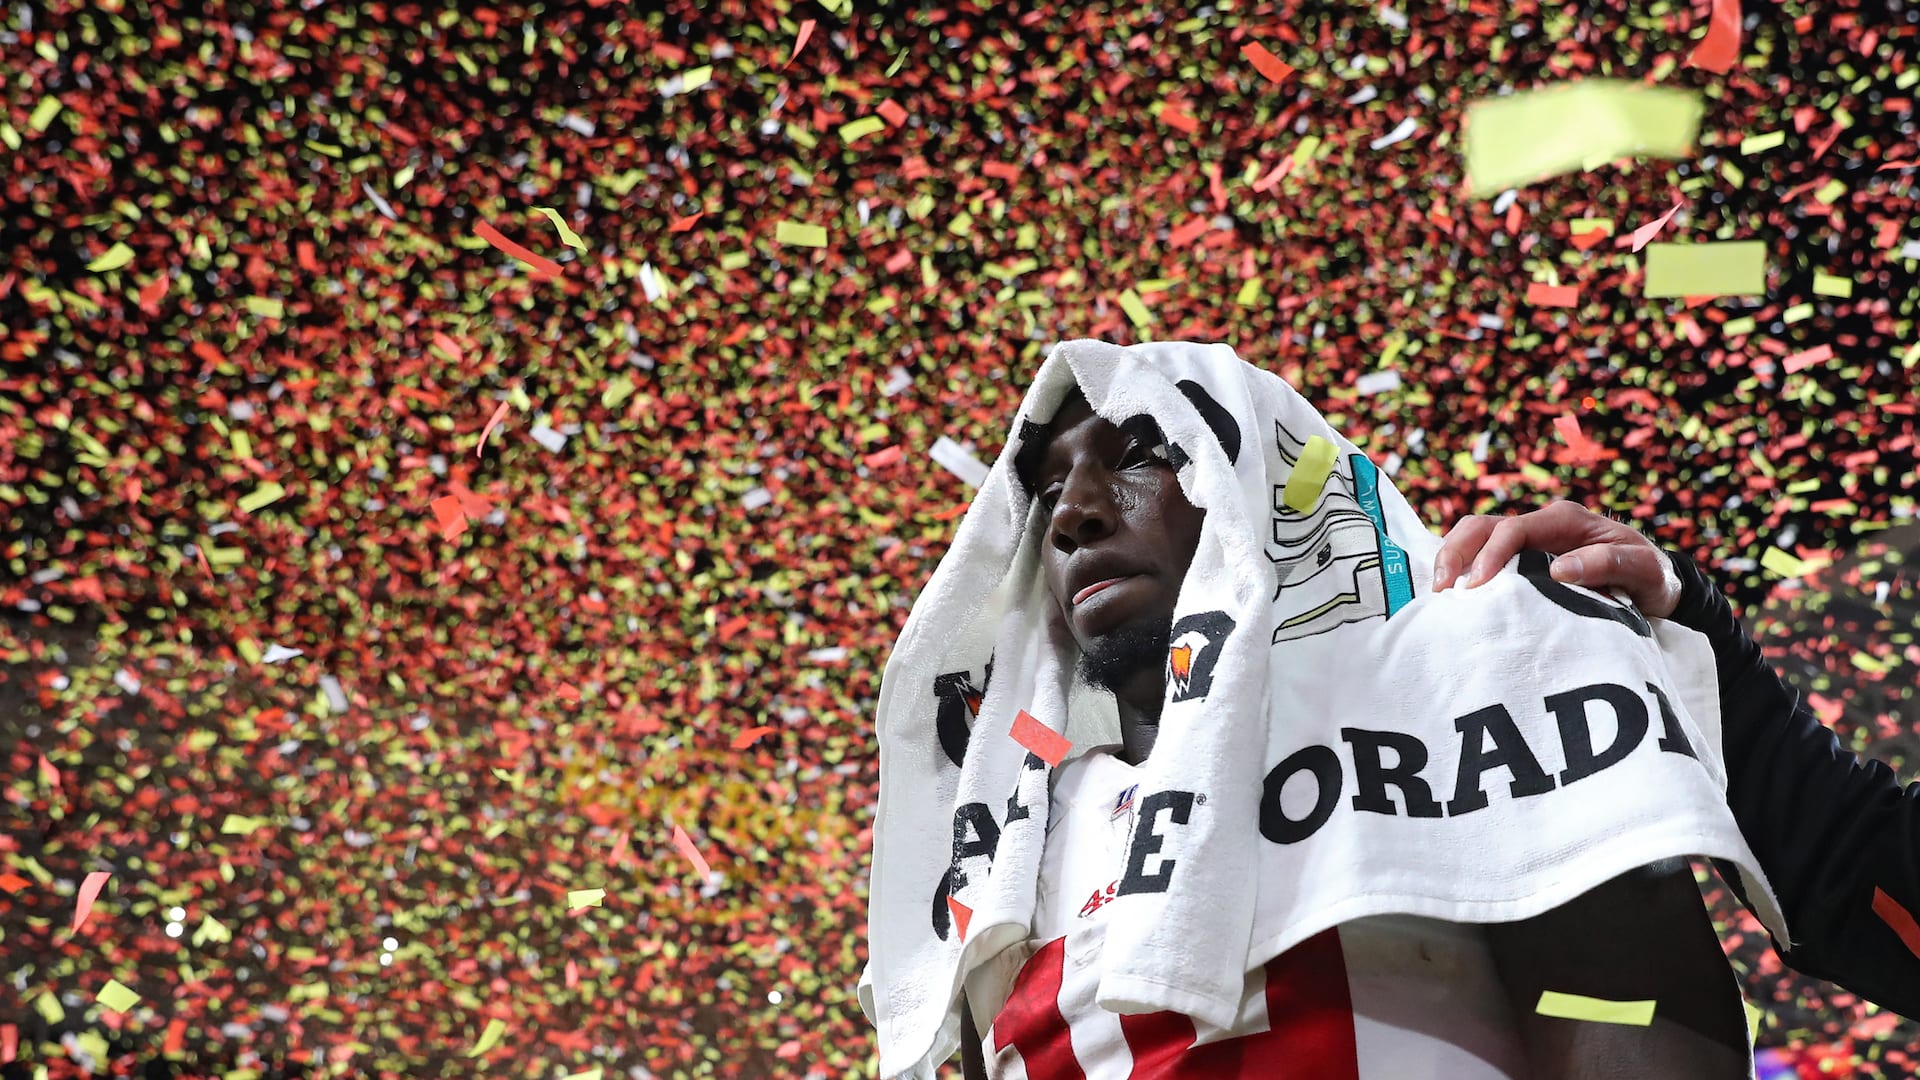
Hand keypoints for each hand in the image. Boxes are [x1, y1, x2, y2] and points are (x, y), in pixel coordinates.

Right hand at [1431, 499, 1683, 618]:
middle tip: (1442, 588)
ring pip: (1475, 537)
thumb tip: (1558, 569)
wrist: (1657, 585)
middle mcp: (1542, 526)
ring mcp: (1529, 543)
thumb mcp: (1642, 568)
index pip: (1514, 529)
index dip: (1490, 555)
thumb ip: (1606, 563)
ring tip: (1439, 592)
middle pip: (1483, 526)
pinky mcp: (1522, 561)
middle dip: (1456, 552)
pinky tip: (1451, 595)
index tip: (1475, 586)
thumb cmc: (1651, 575)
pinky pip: (1482, 557)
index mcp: (1565, 520)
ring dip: (1452, 559)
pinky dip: (1462, 570)